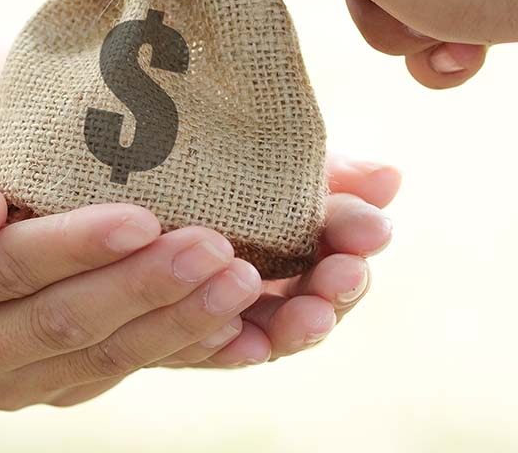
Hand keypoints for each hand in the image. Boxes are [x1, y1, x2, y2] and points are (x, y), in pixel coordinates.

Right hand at [0, 133, 264, 409]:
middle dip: (146, 287)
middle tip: (218, 249)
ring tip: (242, 282)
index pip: (5, 268)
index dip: (76, 246)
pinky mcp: (56, 390)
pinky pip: (124, 374)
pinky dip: (183, 350)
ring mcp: (7, 385)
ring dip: (179, 322)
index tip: (144, 217)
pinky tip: (238, 328)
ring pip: (102, 360)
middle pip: (62, 324)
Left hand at [164, 155, 398, 369]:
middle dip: (336, 290)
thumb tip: (391, 176)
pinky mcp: (174, 340)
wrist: (126, 175)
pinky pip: (203, 352)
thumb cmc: (206, 169)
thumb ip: (325, 176)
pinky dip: (225, 347)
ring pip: (270, 336)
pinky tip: (236, 336)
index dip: (356, 240)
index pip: (337, 249)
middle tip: (347, 274)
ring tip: (309, 314)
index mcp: (294, 246)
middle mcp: (266, 293)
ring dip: (296, 327)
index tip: (373, 228)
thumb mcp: (266, 165)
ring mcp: (225, 321)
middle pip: (314, 304)